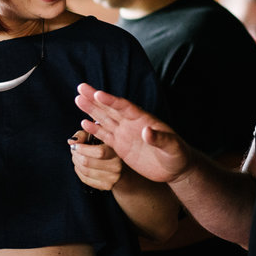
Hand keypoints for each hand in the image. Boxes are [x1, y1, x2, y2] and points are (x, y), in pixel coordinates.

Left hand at [69, 130, 122, 190]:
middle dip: (76, 155)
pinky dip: (78, 171)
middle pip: (87, 162)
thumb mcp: (97, 137)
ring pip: (85, 171)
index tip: (75, 145)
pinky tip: (79, 165)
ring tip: (76, 156)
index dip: (83, 149)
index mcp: (116, 151)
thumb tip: (71, 142)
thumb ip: (83, 136)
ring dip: (76, 162)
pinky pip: (85, 179)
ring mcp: (112, 178)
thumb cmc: (107, 148)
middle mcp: (116, 166)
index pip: (99, 152)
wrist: (122, 166)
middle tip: (74, 149)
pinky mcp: (106, 186)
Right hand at [74, 83, 192, 183]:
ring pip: (105, 119)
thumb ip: (160, 138)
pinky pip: (105, 135)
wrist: (175, 168)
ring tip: (78, 99)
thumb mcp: (173, 147)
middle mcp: (131, 124)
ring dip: (91, 110)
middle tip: (81, 87)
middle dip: (95, 98)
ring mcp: (125, 134)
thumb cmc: (177, 155)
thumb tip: (146, 131)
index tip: (98, 94)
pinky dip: (95, 129)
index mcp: (143, 119)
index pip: (124, 107)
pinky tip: (84, 123)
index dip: (111, 101)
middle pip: (110, 108)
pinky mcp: (121, 146)